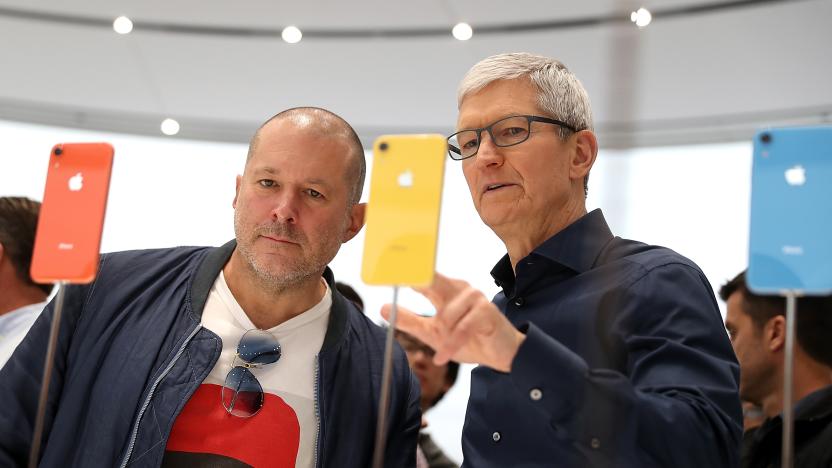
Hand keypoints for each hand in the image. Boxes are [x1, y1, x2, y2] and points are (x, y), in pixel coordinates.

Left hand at [381, 273, 524, 372]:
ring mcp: (475, 297)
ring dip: (444, 336)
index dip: (405, 267)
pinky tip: (442, 357)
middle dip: (415, 278)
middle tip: (399, 280)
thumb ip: (409, 321)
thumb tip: (382, 308)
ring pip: (446, 316)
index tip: (386, 258)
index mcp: (445, 289)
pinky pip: (461, 329)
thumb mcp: (433, 333)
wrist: (501, 355)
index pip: (422, 275)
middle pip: (432, 280)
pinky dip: (451, 345)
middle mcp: (459, 288)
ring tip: (447, 348)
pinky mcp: (487, 311)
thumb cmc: (468, 339)